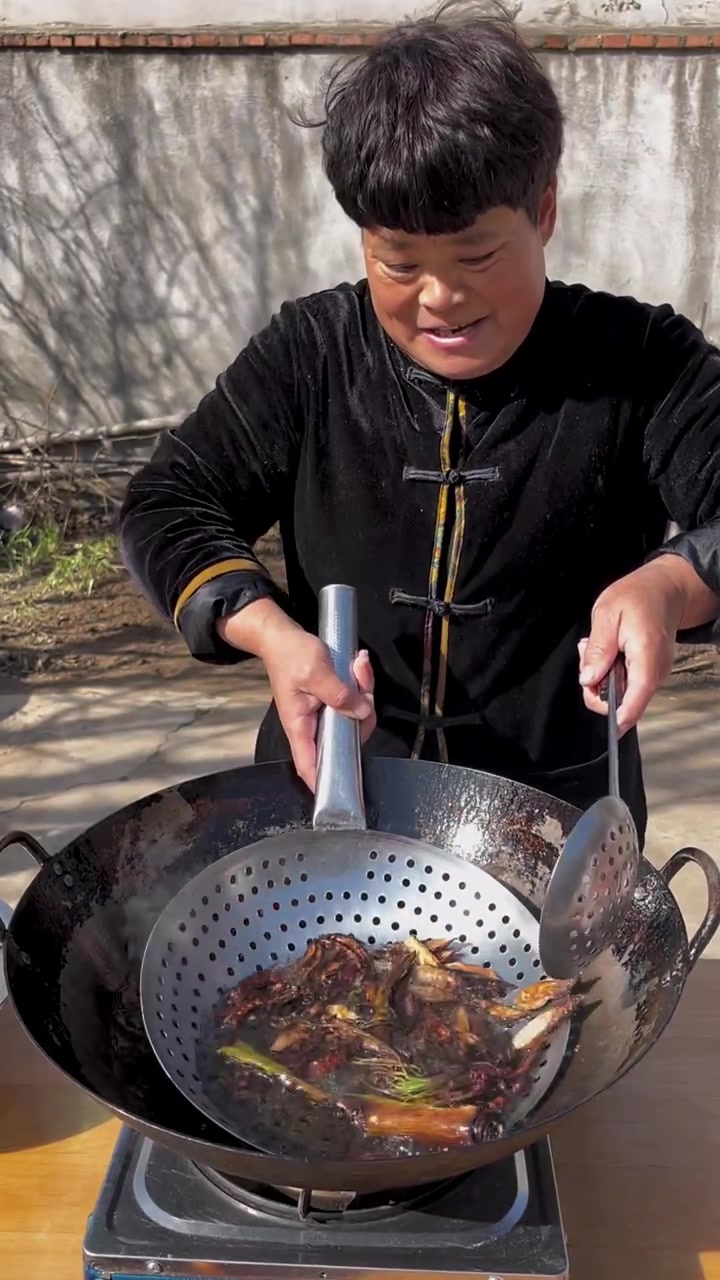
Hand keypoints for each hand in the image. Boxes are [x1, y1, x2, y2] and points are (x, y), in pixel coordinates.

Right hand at [218, 599, 375, 789]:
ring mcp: (326, 714)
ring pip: (357, 716)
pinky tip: (358, 665)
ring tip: (358, 666)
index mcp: (300, 725)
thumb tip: (361, 712)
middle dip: (362, 712)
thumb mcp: (315, 671)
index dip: (325, 783)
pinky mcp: (335, 701)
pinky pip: (357, 701)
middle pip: (348, 738)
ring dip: (364, 691)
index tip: (343, 793)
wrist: (284, 636)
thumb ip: (339, 694)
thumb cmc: (290, 654)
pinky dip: (362, 683)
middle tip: (361, 683)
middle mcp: (314, 725)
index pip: (310, 765)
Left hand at [579, 561, 684, 731]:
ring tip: (597, 646)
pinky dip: (610, 672)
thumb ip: (598, 649)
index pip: (637, 695)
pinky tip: (607, 650)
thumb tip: (589, 680)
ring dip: (602, 676)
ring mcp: (654, 673)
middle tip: (587, 653)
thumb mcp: (606, 614)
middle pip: (623, 700)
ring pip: (622, 693)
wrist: (663, 589)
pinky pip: (626, 683)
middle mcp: (655, 669)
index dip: (621, 716)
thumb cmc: (636, 597)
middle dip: (597, 685)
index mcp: (646, 655)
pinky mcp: (649, 672)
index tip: (610, 726)